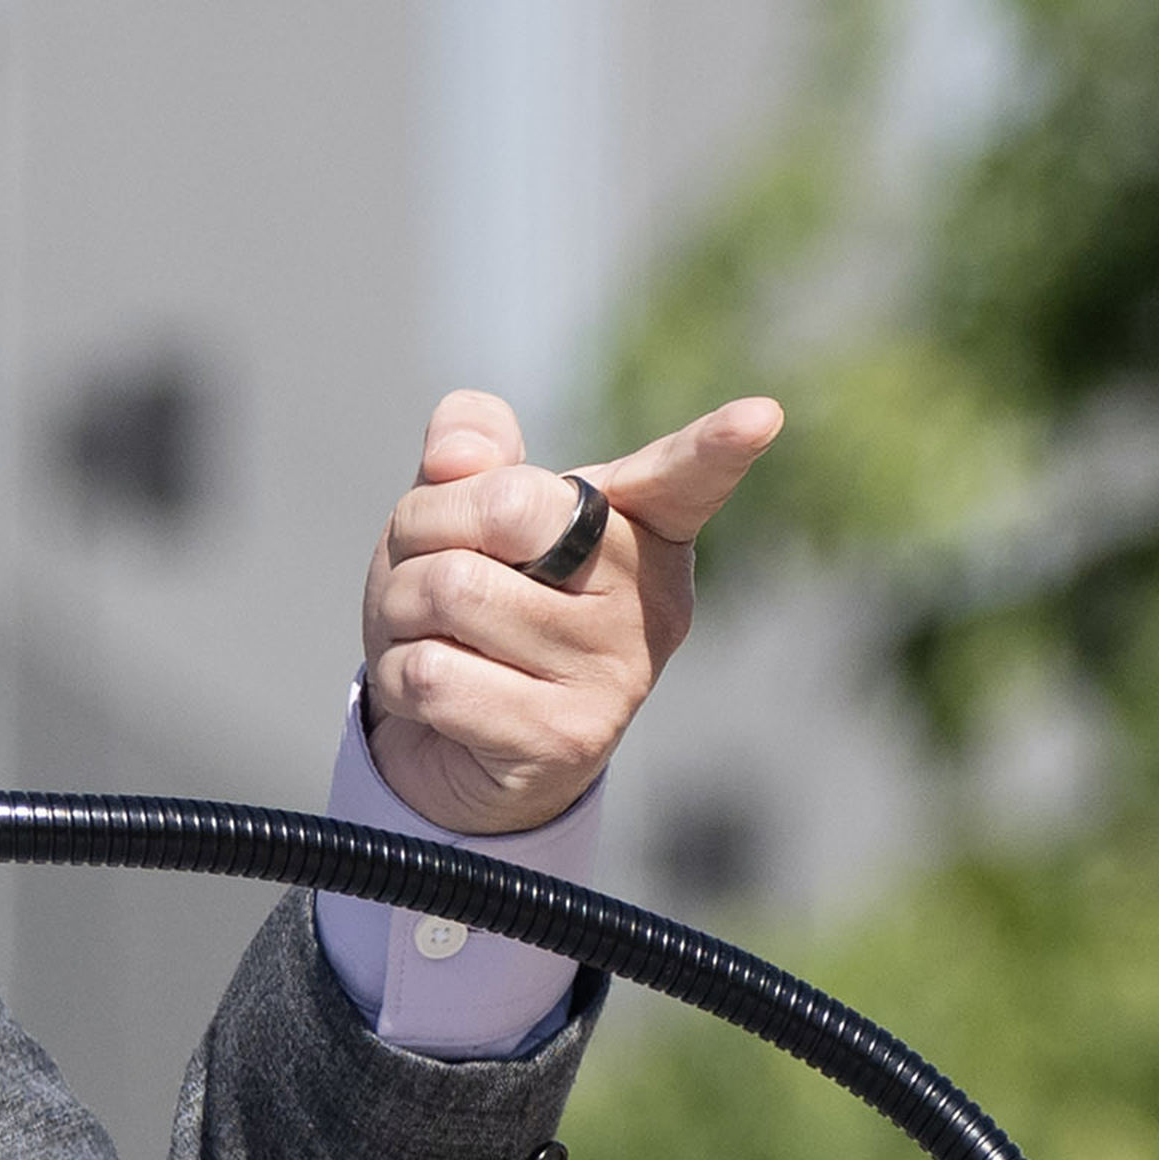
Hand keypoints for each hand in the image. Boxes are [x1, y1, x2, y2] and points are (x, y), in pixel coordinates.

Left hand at [356, 388, 783, 836]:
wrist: (454, 744)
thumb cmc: (470, 605)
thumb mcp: (457, 516)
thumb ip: (465, 458)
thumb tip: (456, 456)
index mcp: (639, 525)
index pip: (683, 476)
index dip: (718, 445)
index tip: (762, 416)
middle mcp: (650, 595)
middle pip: (503, 508)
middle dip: (421, 530)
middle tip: (429, 572)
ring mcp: (618, 672)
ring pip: (450, 590)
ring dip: (398, 608)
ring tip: (431, 636)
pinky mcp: (566, 736)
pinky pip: (431, 673)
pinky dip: (396, 675)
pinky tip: (432, 698)